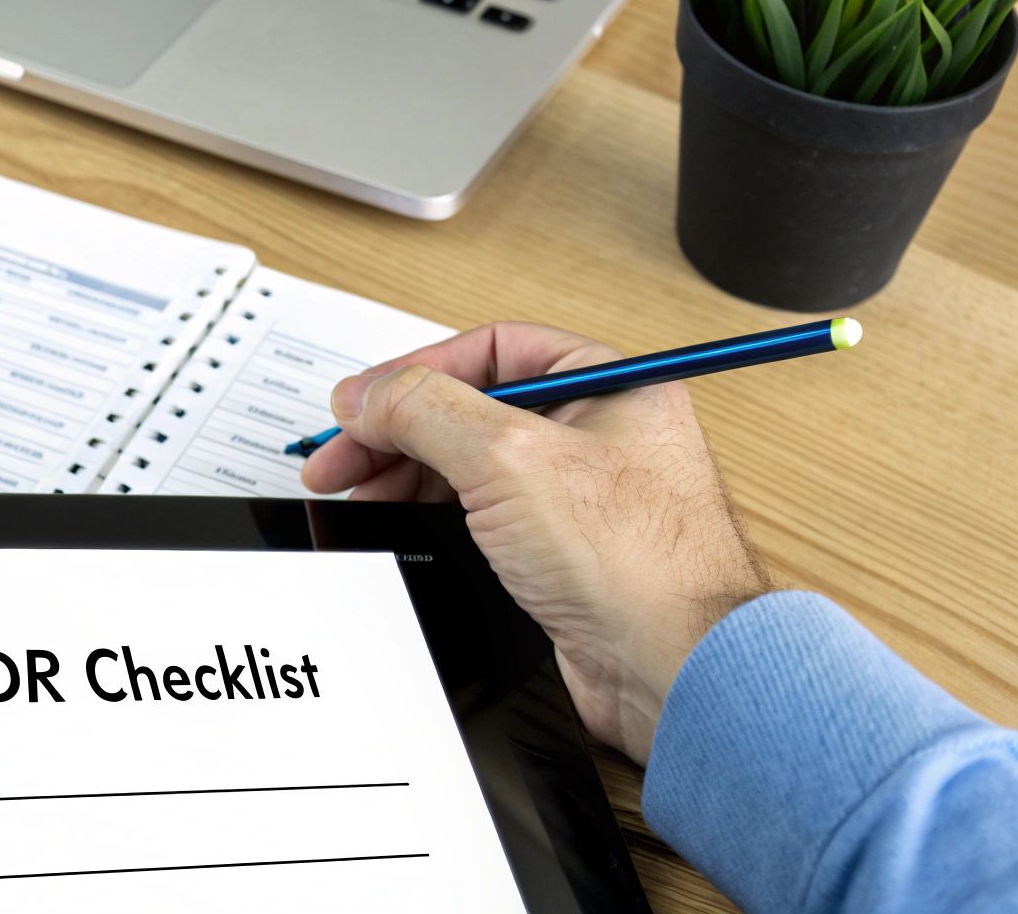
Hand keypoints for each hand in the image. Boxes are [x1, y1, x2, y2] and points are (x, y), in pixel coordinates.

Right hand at [301, 322, 769, 763]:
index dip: (414, 371)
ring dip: (410, 472)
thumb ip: (425, 410)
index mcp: (610, 383)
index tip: (360, 404)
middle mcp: (599, 431)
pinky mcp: (563, 550)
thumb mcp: (507, 457)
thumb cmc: (637, 564)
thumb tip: (369, 394)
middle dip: (399, 430)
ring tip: (362, 492)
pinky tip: (407, 523)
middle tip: (342, 458)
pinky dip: (437, 513)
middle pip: (471, 407)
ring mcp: (581, 494)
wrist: (675, 670)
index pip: (490, 349)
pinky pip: (483, 513)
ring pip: (472, 463)